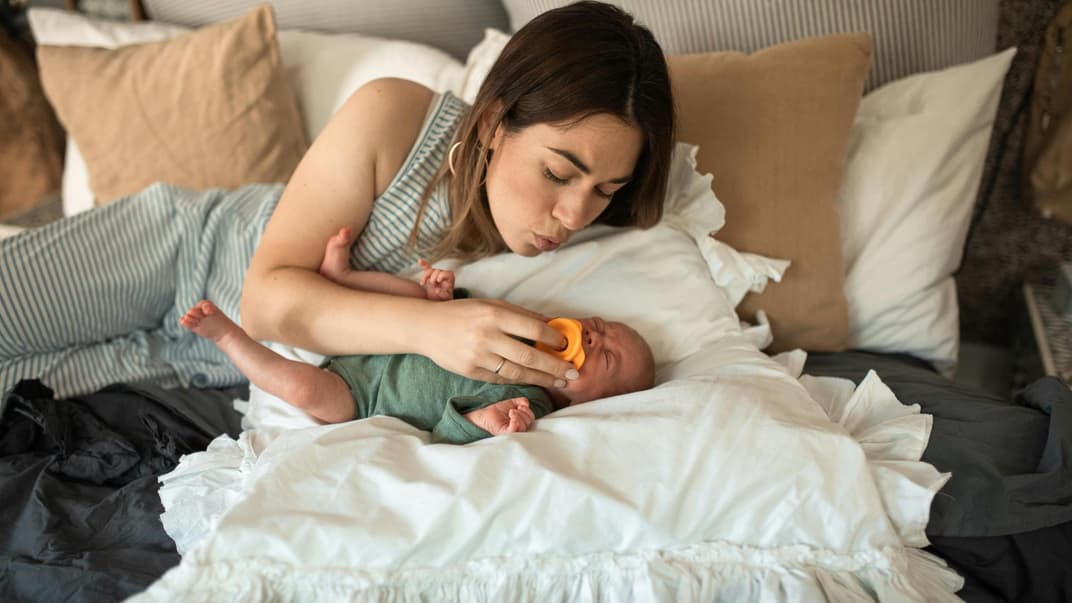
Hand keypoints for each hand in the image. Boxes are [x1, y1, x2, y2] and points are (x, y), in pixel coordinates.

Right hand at [416, 298, 577, 388]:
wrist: (427, 327)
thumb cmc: (464, 313)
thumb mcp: (491, 304)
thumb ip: (521, 314)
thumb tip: (552, 323)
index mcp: (494, 314)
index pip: (532, 328)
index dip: (553, 339)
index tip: (566, 345)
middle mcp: (487, 336)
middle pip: (528, 355)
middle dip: (554, 366)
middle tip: (573, 373)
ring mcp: (478, 357)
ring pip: (517, 372)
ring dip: (541, 378)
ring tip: (559, 381)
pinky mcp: (471, 372)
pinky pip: (501, 379)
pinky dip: (520, 380)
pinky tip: (534, 381)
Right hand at [418, 258, 454, 300]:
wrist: (440, 298)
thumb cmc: (445, 297)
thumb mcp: (446, 297)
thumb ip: (443, 294)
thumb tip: (437, 290)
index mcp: (450, 278)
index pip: (446, 273)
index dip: (442, 275)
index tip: (438, 281)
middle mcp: (443, 274)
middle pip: (437, 271)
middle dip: (433, 278)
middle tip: (433, 285)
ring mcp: (436, 274)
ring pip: (429, 271)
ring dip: (425, 276)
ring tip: (422, 284)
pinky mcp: (429, 275)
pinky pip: (426, 268)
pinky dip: (423, 264)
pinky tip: (420, 260)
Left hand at [464, 397, 535, 434]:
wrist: (484, 414)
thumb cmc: (497, 411)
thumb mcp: (512, 403)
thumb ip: (521, 401)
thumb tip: (527, 404)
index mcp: (520, 422)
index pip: (531, 419)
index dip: (528, 411)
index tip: (519, 406)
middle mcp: (518, 429)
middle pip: (529, 422)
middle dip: (523, 412)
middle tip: (512, 410)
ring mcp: (512, 432)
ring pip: (523, 426)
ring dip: (518, 415)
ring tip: (510, 412)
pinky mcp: (505, 434)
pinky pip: (515, 429)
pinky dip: (516, 421)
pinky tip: (511, 415)